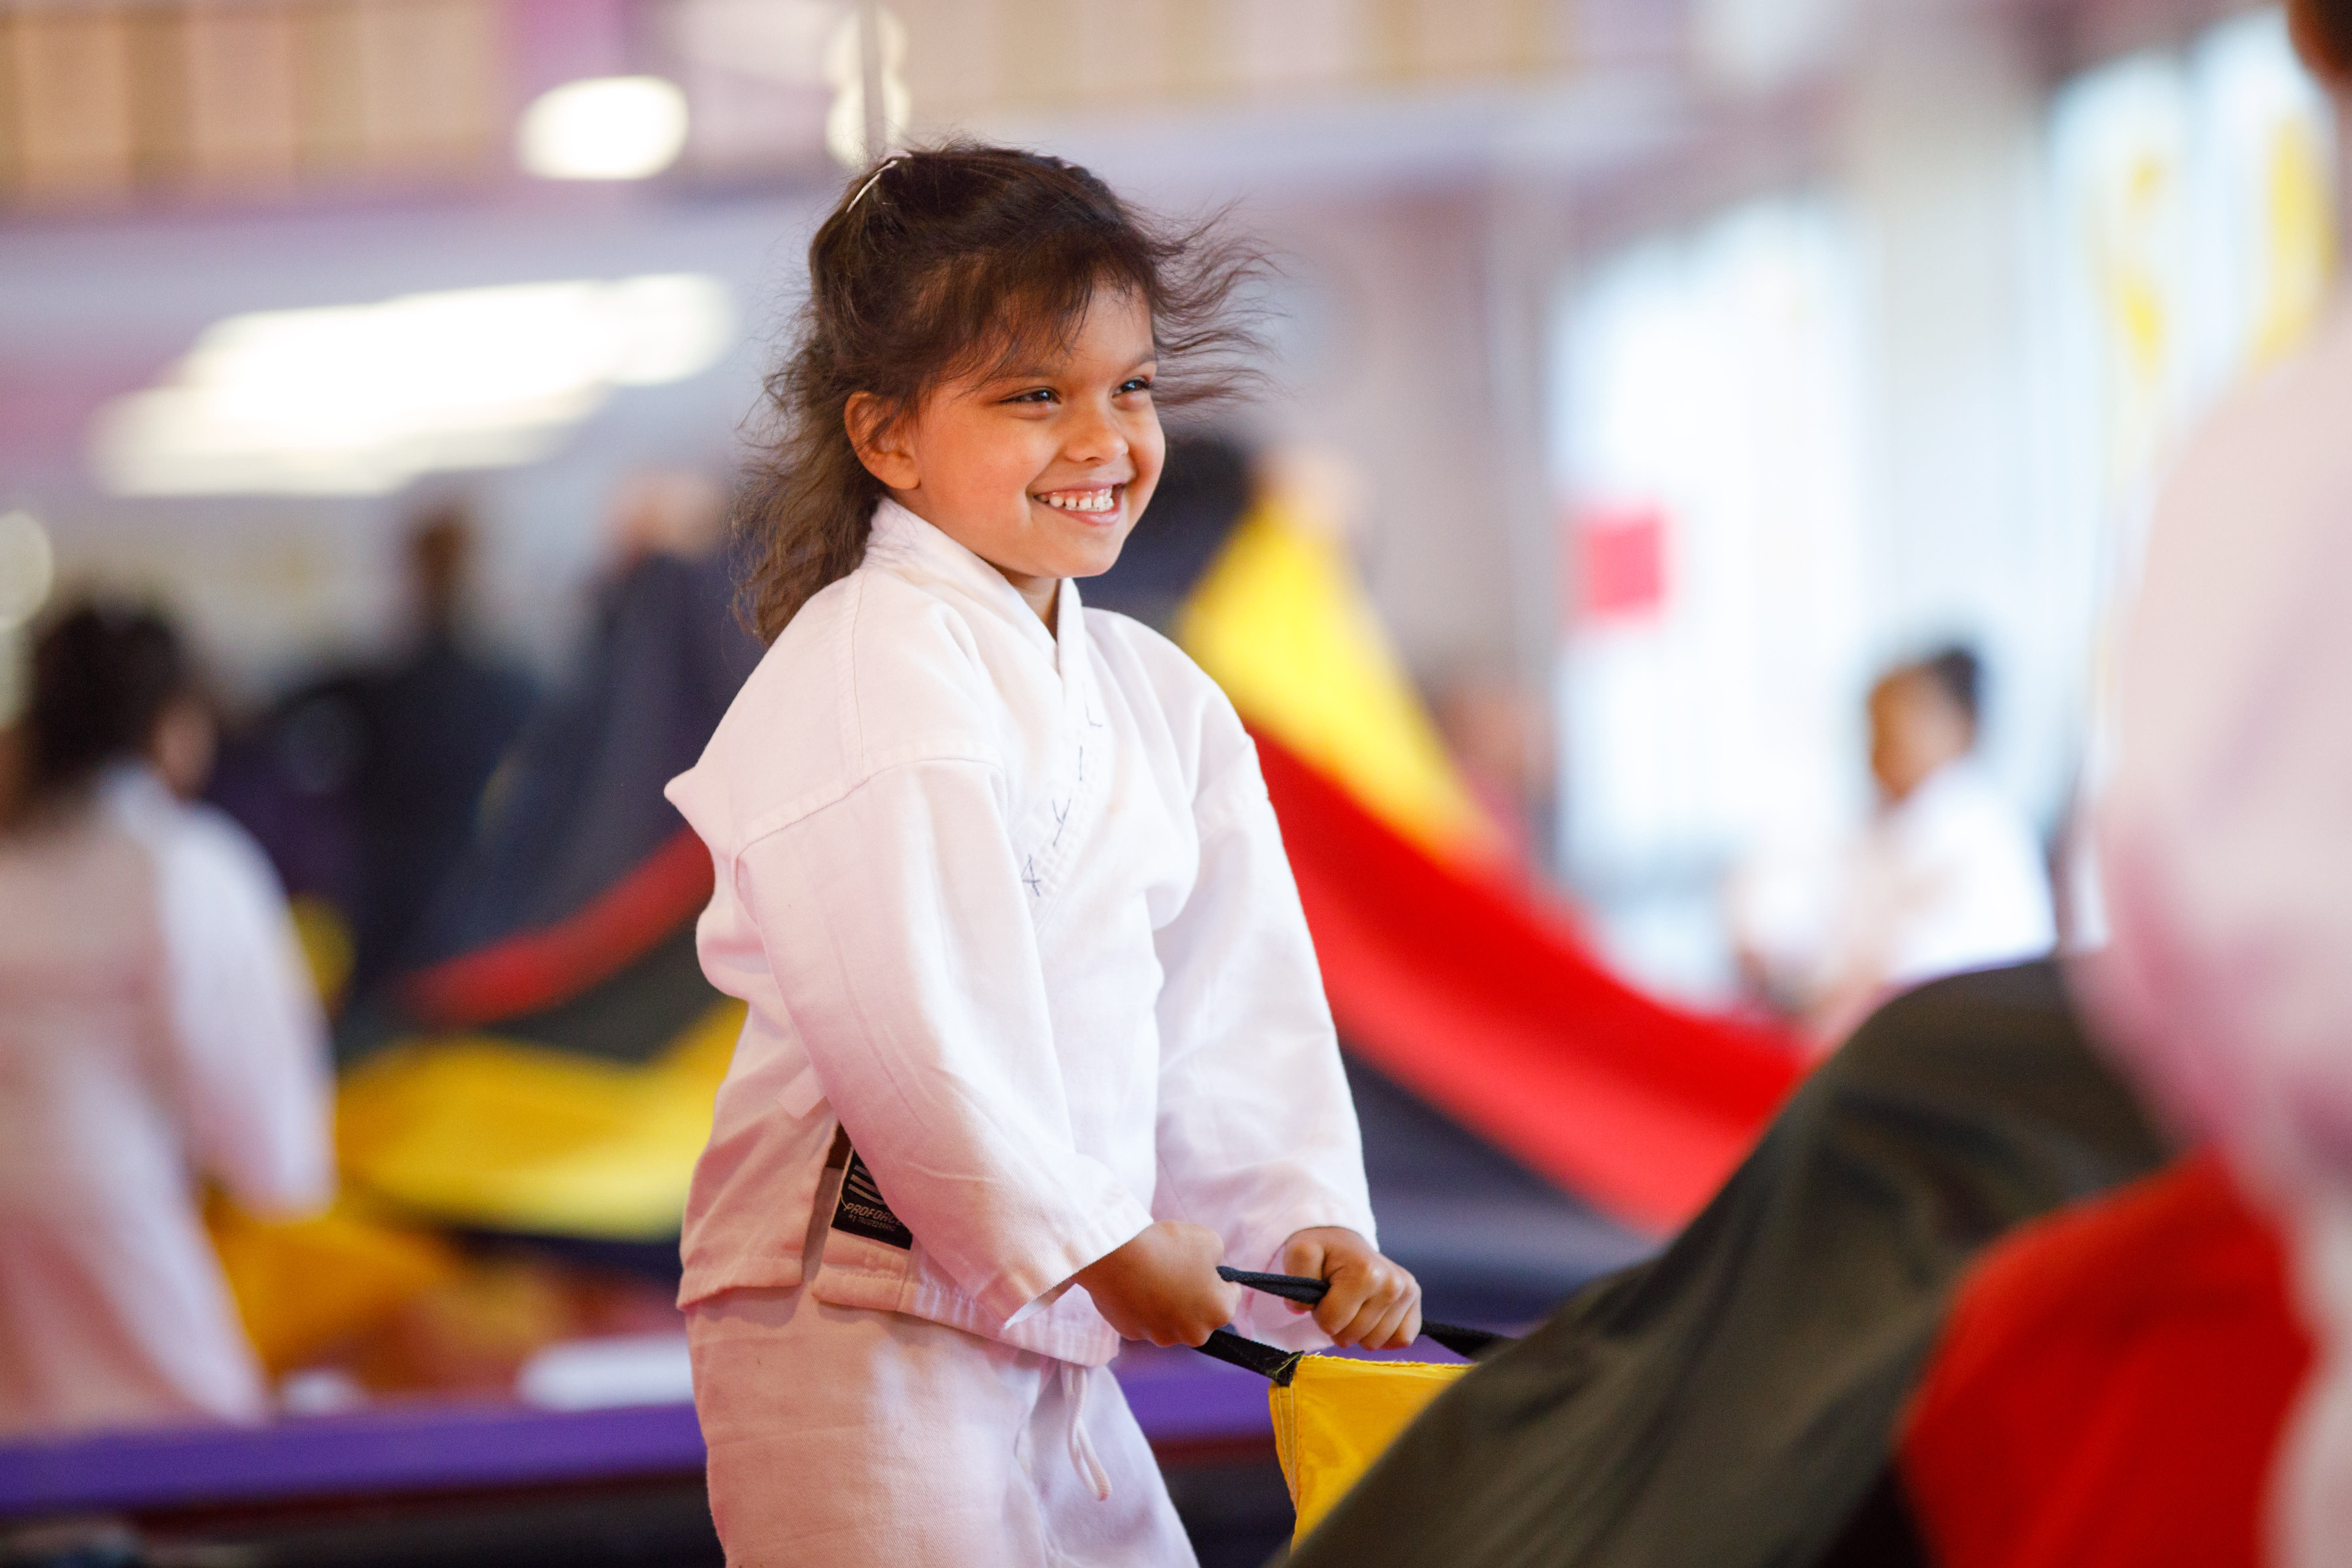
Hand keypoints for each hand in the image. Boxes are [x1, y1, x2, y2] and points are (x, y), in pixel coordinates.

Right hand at [1071, 1222, 1239, 1347]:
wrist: (1116, 1255)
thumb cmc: (1168, 1246)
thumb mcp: (1209, 1240)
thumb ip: (1218, 1257)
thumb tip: (1211, 1266)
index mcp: (1219, 1312)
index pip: (1231, 1295)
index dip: (1220, 1278)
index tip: (1207, 1265)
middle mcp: (1194, 1333)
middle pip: (1201, 1313)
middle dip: (1194, 1295)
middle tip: (1178, 1269)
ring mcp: (1161, 1337)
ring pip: (1172, 1319)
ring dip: (1168, 1303)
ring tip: (1153, 1275)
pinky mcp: (1133, 1334)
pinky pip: (1144, 1319)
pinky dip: (1143, 1306)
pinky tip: (1135, 1285)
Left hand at [1281, 1227, 1421, 1349]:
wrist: (1344, 1241)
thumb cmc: (1322, 1250)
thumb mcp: (1300, 1252)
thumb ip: (1296, 1274)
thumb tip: (1300, 1307)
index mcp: (1366, 1273)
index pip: (1332, 1323)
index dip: (1320, 1313)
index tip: (1323, 1295)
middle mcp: (1393, 1284)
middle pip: (1353, 1336)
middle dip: (1337, 1323)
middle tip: (1336, 1299)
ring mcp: (1407, 1292)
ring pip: (1374, 1343)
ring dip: (1357, 1331)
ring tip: (1352, 1304)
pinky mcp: (1414, 1302)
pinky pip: (1401, 1339)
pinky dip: (1382, 1336)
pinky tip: (1371, 1318)